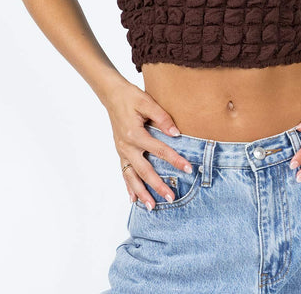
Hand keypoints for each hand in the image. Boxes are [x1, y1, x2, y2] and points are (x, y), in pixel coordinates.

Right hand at [103, 80, 193, 209]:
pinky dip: (128, 186)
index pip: (160, 151)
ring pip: (132, 176)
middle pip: (145, 170)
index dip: (175, 160)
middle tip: (171, 198)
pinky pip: (124, 172)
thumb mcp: (147, 102)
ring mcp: (122, 151)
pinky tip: (132, 198)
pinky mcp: (120, 151)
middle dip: (158, 186)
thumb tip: (176, 133)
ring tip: (151, 206)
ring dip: (141, 192)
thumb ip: (162, 118)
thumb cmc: (131, 97)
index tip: (188, 169)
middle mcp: (127, 146)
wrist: (112, 94)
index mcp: (135, 135)